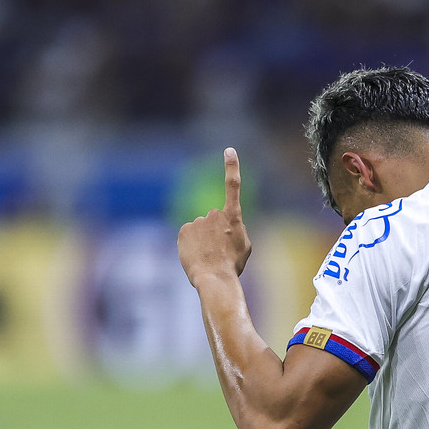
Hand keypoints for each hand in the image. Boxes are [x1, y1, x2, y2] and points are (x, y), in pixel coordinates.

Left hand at [176, 148, 252, 285]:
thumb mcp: (244, 247)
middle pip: (213, 220)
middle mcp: (214, 214)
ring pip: (200, 229)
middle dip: (215, 232)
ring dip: (203, 240)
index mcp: (233, 216)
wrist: (215, 278)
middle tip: (219, 252)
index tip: (229, 150)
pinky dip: (191, 244)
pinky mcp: (184, 230)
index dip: (231, 167)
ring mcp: (197, 221)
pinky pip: (188, 235)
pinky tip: (196, 256)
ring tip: (208, 257)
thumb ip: (236, 231)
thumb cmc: (232, 265)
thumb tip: (226, 228)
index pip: (233, 186)